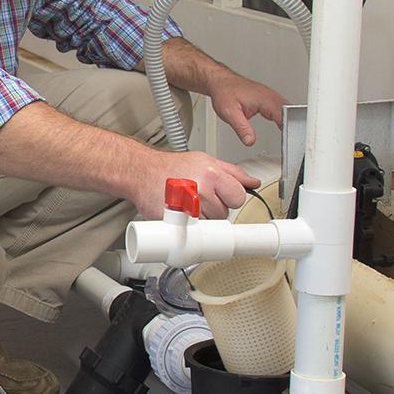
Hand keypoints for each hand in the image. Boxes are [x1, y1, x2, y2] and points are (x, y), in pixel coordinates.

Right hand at [131, 147, 259, 221]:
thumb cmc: (171, 167)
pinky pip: (194, 232)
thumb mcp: (205, 160)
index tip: (222, 197)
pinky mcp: (176, 221)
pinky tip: (181, 214)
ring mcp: (188, 206)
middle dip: (214, 209)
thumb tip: (252, 183)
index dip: (230, 198)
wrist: (141, 172)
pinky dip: (189, 227)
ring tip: (187, 205)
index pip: (238, 196)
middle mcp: (201, 189)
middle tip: (199, 198)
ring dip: (201, 219)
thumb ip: (232, 172)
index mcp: (211, 173)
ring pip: (210, 225)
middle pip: (224, 213)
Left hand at [206, 67, 284, 148]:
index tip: (288, 139)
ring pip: (288, 110)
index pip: (283, 115)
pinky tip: (283, 126)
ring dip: (290, 121)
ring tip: (289, 136)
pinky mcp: (269, 99)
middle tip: (290, 141)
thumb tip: (250, 141)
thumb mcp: (230, 114)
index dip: (288, 128)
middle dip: (293, 126)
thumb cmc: (225, 92)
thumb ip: (242, 128)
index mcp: (264, 99)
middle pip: (290, 112)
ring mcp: (271, 96)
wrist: (221, 82)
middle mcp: (270, 96)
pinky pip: (282, 108)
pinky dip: (284, 117)